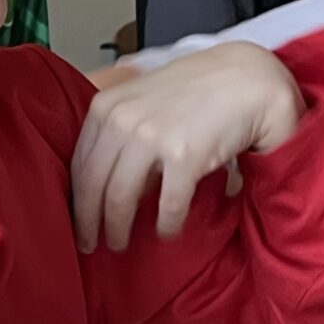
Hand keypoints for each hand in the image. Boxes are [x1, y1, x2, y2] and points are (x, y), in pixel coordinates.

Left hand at [72, 43, 303, 250]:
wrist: (248, 77)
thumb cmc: (195, 89)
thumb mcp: (142, 99)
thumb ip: (118, 131)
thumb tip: (104, 181)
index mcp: (106, 107)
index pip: (79, 165)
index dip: (75, 200)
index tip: (77, 222)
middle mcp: (122, 121)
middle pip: (92, 186)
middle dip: (88, 222)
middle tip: (91, 245)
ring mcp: (152, 138)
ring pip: (120, 200)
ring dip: (119, 229)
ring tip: (122, 244)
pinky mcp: (185, 156)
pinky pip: (167, 205)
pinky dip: (166, 225)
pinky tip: (167, 233)